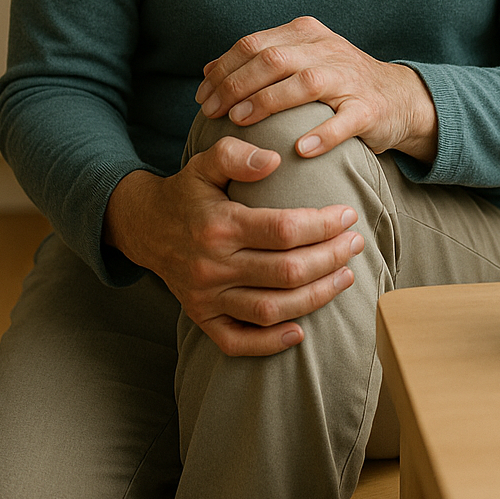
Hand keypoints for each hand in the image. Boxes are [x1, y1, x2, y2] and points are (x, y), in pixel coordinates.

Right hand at [103, 136, 364, 356]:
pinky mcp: (202, 318)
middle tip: (355, 244)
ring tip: (345, 277)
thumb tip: (274, 160)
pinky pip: (237, 341)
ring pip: (271, 309)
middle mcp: (212, 266)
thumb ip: (236, 154)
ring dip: (315, 297)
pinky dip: (270, 343)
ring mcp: (206, 297)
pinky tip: (301, 331)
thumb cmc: (187, 193)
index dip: (322, 225)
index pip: (283, 230)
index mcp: (219, 226)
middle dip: (330, 258)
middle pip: (286, 272)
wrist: (144, 228)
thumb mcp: (204, 163)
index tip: (347, 216)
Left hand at [195, 15, 437, 163]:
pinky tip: (299, 149)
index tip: (202, 96)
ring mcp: (350, 79)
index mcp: (306, 34)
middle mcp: (327, 50)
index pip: (255, 44)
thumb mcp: (299, 61)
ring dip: (268, 101)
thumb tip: (208, 71)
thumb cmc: (336, 82)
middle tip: (213, 112)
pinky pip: (344, 121)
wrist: (398, 97)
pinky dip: (321, 134)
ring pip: (304, 83)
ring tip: (241, 120)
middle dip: (236, 85)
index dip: (223, 69)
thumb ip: (258, 62)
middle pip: (273, 59)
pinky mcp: (369, 109)